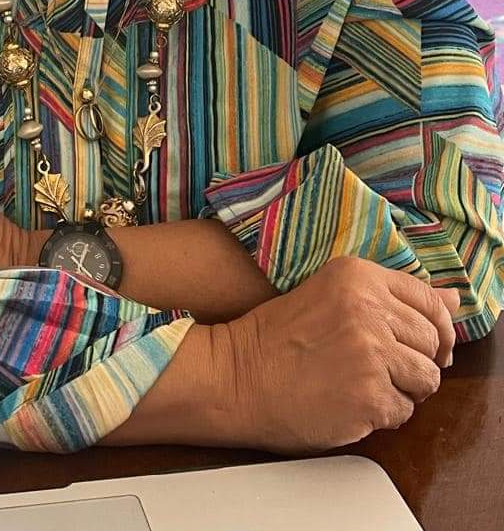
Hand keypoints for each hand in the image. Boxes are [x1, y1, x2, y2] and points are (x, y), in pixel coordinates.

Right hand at [223, 256, 458, 452]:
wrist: (236, 375)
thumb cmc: (278, 337)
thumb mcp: (334, 295)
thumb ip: (394, 296)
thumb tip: (455, 300)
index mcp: (359, 276)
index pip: (429, 301)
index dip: (435, 327)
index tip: (424, 343)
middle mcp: (369, 309)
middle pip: (432, 342)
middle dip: (414, 360)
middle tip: (377, 366)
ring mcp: (372, 354)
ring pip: (426, 379)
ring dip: (402, 388)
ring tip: (361, 383)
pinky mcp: (370, 396)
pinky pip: (405, 412)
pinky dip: (384, 414)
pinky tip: (350, 401)